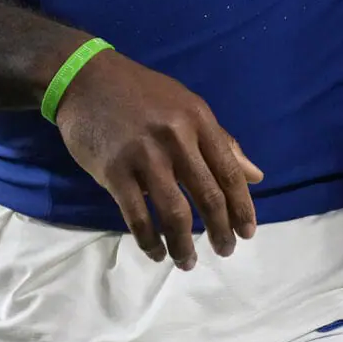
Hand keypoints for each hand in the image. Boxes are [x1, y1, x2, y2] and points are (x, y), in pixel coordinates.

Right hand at [53, 49, 262, 268]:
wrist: (86, 79)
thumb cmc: (142, 94)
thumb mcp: (187, 107)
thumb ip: (221, 142)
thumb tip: (256, 176)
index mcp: (198, 120)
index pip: (228, 171)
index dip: (241, 206)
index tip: (247, 232)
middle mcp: (176, 137)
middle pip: (207, 195)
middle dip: (219, 230)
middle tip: (225, 251)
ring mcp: (144, 155)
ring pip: (173, 213)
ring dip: (184, 244)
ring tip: (188, 262)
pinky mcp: (114, 171)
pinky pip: (137, 216)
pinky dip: (150, 241)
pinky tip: (157, 253)